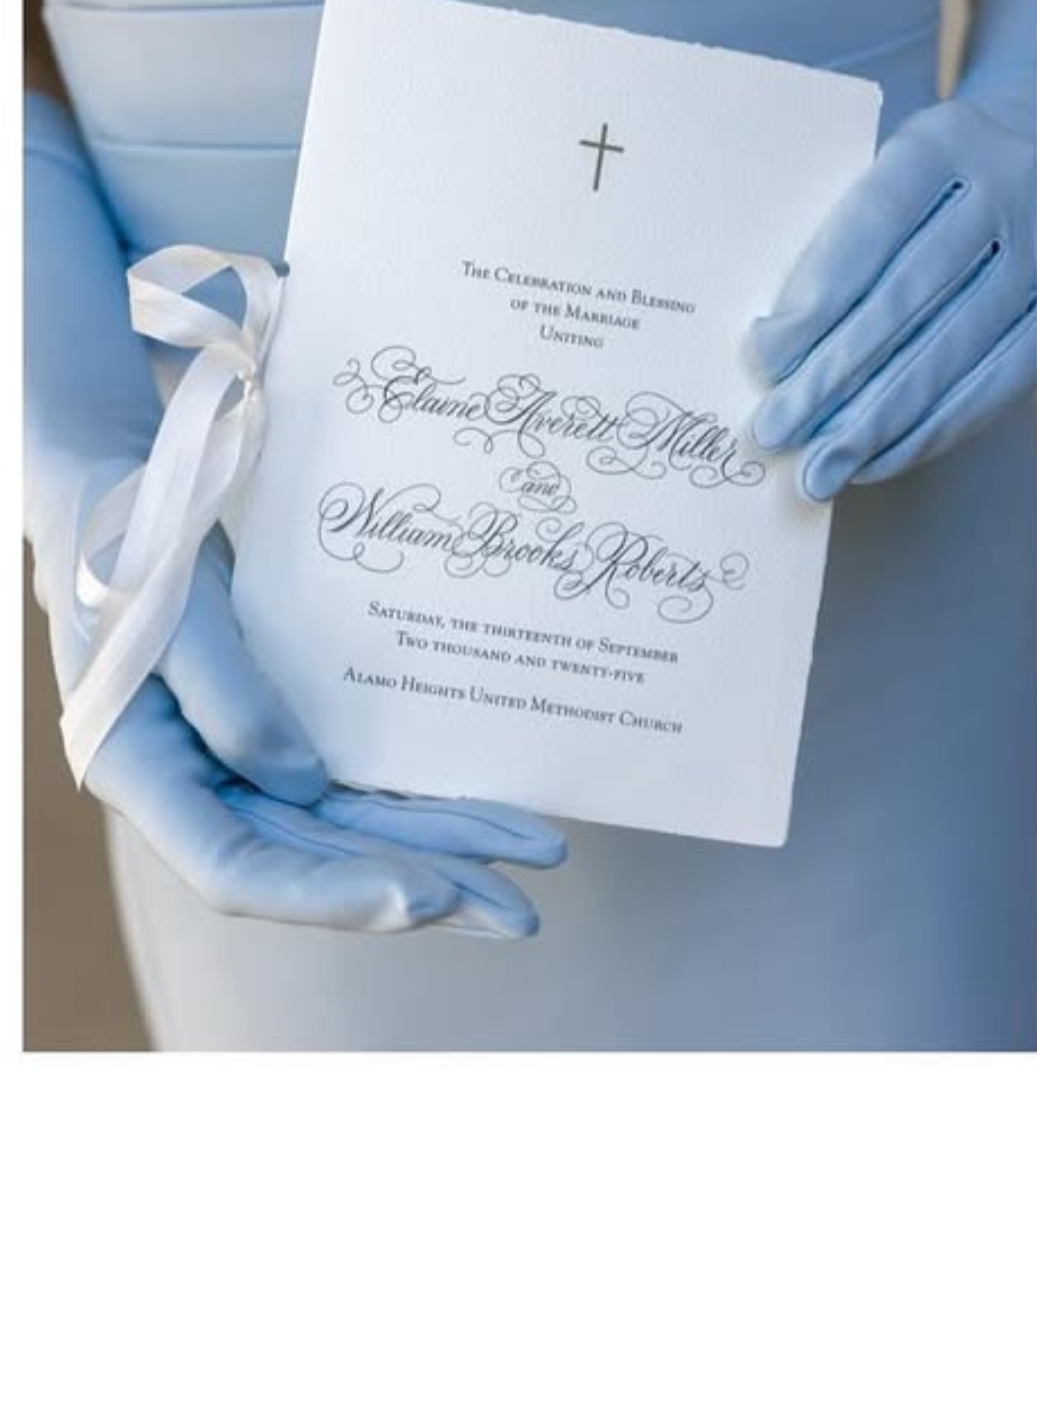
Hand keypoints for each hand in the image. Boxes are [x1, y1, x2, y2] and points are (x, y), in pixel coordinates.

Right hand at [79, 529, 565, 937]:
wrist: (124, 499)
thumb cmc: (132, 549)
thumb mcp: (170, 607)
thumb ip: (227, 696)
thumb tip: (307, 786)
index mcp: (141, 776)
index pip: (236, 870)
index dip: (330, 894)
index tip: (425, 895)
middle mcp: (197, 793)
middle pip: (313, 866)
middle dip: (420, 889)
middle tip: (517, 914)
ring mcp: (242, 770)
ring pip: (350, 833)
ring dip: (442, 853)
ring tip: (536, 863)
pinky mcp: (281, 738)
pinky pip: (358, 786)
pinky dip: (424, 805)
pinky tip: (492, 819)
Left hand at [749, 96, 1036, 499]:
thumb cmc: (936, 181)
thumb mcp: (891, 172)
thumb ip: (844, 239)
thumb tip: (779, 350)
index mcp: (943, 142)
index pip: (870, 228)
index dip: (816, 300)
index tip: (766, 358)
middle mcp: (1005, 190)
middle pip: (906, 299)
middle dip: (832, 377)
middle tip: (775, 430)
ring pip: (951, 354)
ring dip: (875, 423)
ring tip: (817, 469)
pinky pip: (992, 388)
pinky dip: (927, 432)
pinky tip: (876, 459)